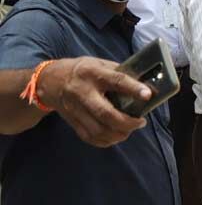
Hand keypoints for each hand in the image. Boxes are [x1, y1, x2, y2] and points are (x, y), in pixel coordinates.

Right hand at [36, 57, 150, 147]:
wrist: (49, 81)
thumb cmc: (82, 70)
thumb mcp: (99, 63)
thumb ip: (119, 73)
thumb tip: (144, 83)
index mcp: (93, 74)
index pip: (116, 81)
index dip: (133, 88)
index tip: (148, 95)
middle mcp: (83, 92)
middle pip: (105, 113)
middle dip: (127, 122)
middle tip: (141, 122)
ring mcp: (75, 109)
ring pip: (98, 130)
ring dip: (119, 134)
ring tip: (130, 129)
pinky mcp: (72, 121)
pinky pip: (90, 137)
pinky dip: (106, 141)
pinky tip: (116, 136)